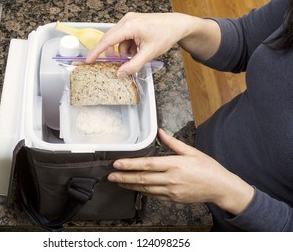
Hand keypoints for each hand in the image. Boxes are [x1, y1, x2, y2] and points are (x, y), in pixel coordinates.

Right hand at [86, 12, 195, 76]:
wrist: (177, 25)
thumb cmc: (165, 35)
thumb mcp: (149, 53)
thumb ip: (133, 65)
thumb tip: (120, 74)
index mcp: (129, 26)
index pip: (107, 40)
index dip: (96, 51)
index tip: (88, 60)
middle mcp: (127, 20)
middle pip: (111, 39)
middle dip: (113, 53)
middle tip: (115, 64)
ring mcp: (130, 20)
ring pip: (118, 40)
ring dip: (123, 51)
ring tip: (136, 56)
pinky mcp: (133, 22)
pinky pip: (124, 37)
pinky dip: (128, 46)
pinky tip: (138, 50)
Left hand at [108, 129, 253, 214]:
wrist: (220, 187)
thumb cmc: (208, 168)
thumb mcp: (191, 151)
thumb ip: (172, 142)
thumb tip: (159, 131)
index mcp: (175, 164)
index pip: (147, 164)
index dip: (130, 165)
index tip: (117, 164)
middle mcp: (171, 179)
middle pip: (142, 178)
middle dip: (124, 177)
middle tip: (110, 176)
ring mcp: (171, 191)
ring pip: (146, 189)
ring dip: (130, 186)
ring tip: (118, 182)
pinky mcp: (173, 199)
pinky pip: (154, 196)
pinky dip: (142, 192)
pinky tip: (134, 188)